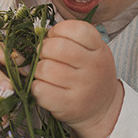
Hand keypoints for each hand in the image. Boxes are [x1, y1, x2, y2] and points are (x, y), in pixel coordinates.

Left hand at [30, 21, 122, 137]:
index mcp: (99, 49)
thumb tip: (35, 36)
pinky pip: (40, 89)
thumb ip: (68, 40)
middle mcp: (94, 67)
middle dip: (44, 50)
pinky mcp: (68, 105)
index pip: (77, 29)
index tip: (55, 38)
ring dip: (38, 70)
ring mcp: (82, 88)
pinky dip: (36, 87)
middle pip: (57, 48)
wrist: (102, 108)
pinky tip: (45, 87)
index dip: (58, 30)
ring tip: (46, 74)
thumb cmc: (90, 75)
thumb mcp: (91, 53)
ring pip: (45, 68)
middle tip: (46, 57)